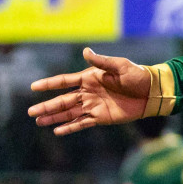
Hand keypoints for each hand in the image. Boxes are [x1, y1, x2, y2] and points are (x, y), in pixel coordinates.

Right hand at [28, 48, 150, 135]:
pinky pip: (82, 123)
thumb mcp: (120, 66)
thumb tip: (85, 52)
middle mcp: (88, 93)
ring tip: (38, 121)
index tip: (33, 87)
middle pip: (63, 100)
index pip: (64, 81)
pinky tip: (57, 131)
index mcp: (90, 78)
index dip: (49, 84)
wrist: (152, 93)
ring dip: (54, 117)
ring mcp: (93, 106)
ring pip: (69, 113)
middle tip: (30, 112)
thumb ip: (102, 62)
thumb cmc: (137, 76)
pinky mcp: (101, 117)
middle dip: (47, 106)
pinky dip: (70, 127)